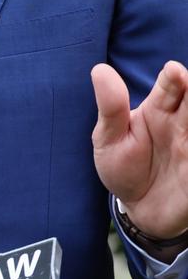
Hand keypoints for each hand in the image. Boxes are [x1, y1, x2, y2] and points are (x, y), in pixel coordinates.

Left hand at [91, 60, 187, 238]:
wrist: (137, 209)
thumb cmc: (122, 166)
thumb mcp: (109, 139)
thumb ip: (110, 107)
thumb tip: (99, 69)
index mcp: (159, 109)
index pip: (171, 87)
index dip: (174, 77)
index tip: (173, 71)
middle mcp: (182, 124)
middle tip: (187, 81)